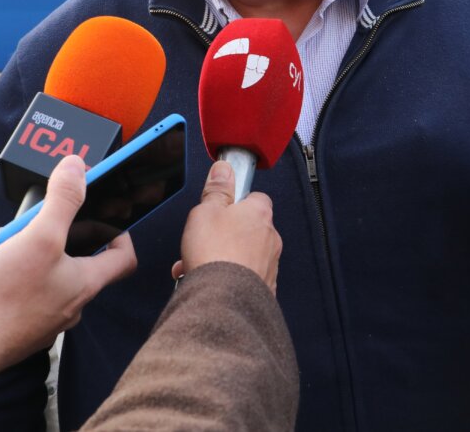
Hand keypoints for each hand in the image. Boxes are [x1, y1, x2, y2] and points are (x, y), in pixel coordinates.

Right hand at [0, 155, 136, 377]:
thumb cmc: (9, 296)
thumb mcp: (39, 236)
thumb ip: (62, 200)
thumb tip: (77, 167)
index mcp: (85, 283)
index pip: (124, 258)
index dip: (119, 233)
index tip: (104, 217)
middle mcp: (70, 303)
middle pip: (76, 260)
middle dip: (53, 235)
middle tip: (34, 225)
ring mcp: (44, 315)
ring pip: (40, 272)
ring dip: (20, 253)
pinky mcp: (19, 322)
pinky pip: (16, 290)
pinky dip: (0, 275)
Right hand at [171, 160, 281, 292]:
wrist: (223, 300)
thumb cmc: (216, 254)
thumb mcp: (206, 211)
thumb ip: (216, 189)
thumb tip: (224, 170)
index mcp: (259, 213)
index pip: (256, 198)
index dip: (236, 202)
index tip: (220, 207)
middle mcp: (270, 238)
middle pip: (247, 228)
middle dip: (225, 235)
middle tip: (203, 240)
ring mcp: (270, 265)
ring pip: (244, 255)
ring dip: (223, 258)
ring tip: (198, 265)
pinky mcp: (265, 288)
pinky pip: (245, 277)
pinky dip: (229, 278)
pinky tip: (210, 282)